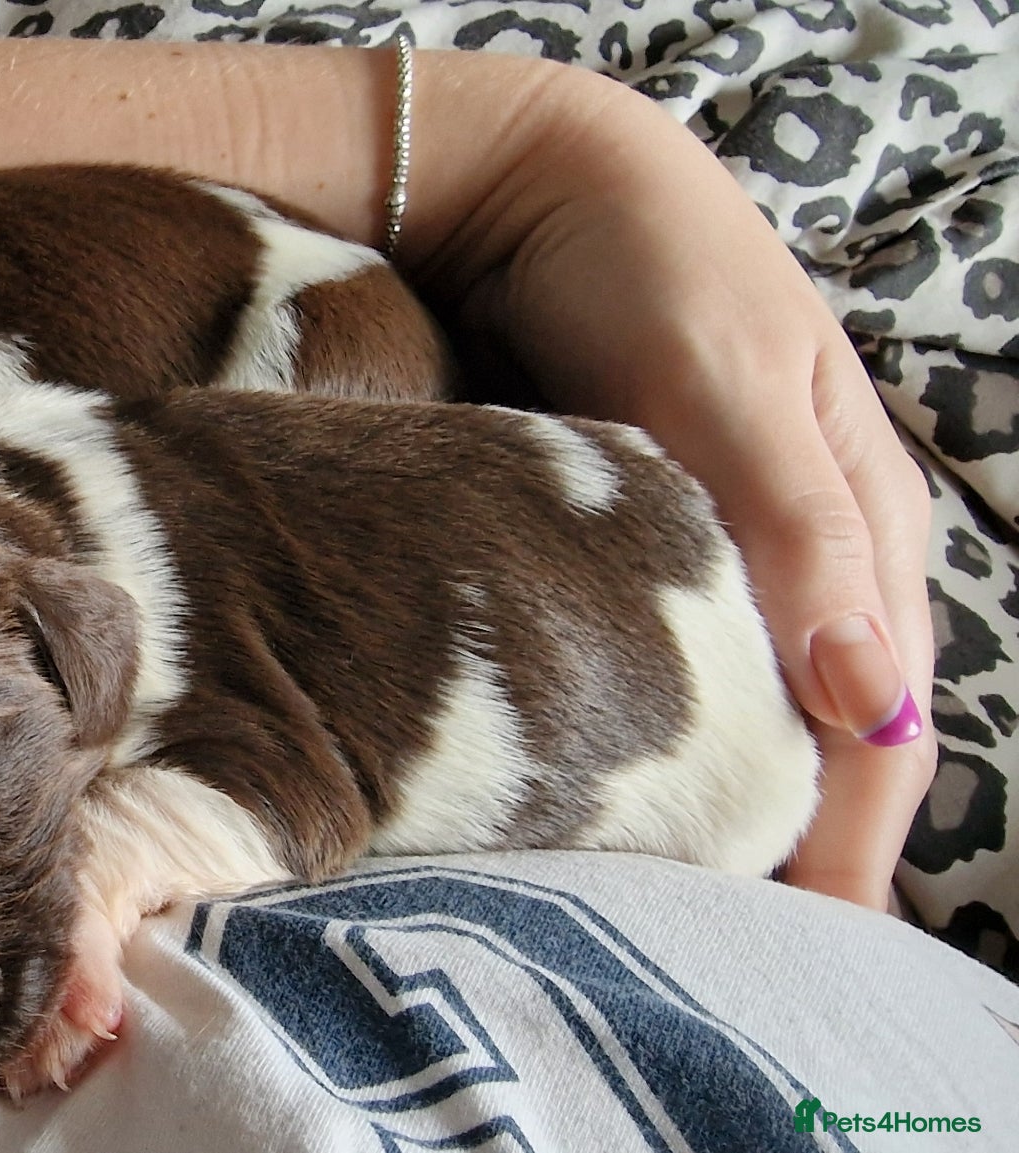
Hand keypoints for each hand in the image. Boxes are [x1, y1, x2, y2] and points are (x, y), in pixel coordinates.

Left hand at [405, 62, 934, 909]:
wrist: (533, 187)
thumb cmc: (648, 259)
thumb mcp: (731, 377)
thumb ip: (796, 527)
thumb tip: (861, 699)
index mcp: (863, 527)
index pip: (879, 724)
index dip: (844, 842)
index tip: (789, 948)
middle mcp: (804, 559)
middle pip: (818, 739)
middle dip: (779, 845)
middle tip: (697, 953)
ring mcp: (720, 561)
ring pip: (739, 714)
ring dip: (709, 803)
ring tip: (643, 901)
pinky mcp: (637, 553)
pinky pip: (663, 668)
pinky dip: (646, 736)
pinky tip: (595, 790)